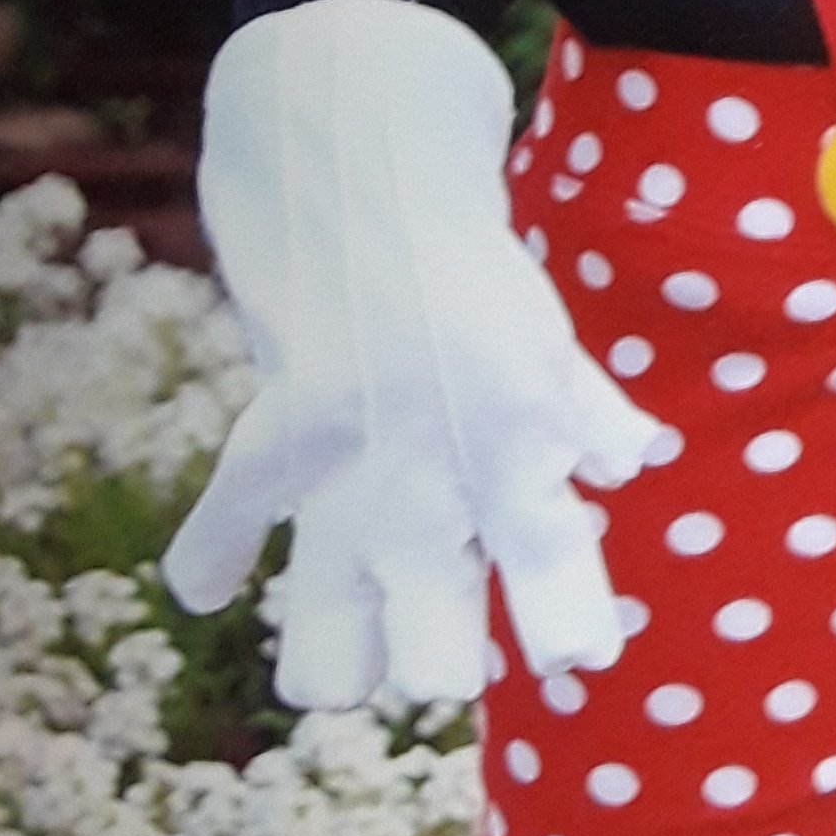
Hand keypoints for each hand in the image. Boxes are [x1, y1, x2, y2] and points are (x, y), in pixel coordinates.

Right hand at [162, 0, 676, 701]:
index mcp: (524, 447)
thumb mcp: (546, 336)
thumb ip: (587, 410)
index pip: (556, 575)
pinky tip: (206, 586)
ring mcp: (355, 466)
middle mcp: (441, 475)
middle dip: (435, 664)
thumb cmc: (468, 265)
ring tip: (340, 668)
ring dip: (333, 664)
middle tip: (434, 640)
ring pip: (329, 632)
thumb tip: (629, 463)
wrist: (364, 167)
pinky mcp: (279, 433)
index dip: (566, 632)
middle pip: (437, 655)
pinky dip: (212, 558)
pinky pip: (233, 521)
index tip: (570, 655)